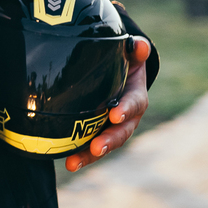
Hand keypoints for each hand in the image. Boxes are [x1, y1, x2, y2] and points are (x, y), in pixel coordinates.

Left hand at [65, 36, 150, 172]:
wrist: (116, 76)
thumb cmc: (122, 64)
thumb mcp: (130, 55)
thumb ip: (135, 50)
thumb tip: (140, 45)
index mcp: (135, 97)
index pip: (134, 104)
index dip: (126, 109)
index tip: (115, 114)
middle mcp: (126, 118)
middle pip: (121, 132)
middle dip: (109, 140)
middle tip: (97, 146)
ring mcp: (110, 129)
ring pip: (104, 145)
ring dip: (90, 155)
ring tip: (74, 163)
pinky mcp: (95, 134)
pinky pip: (88, 148)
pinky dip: (80, 156)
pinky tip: (67, 163)